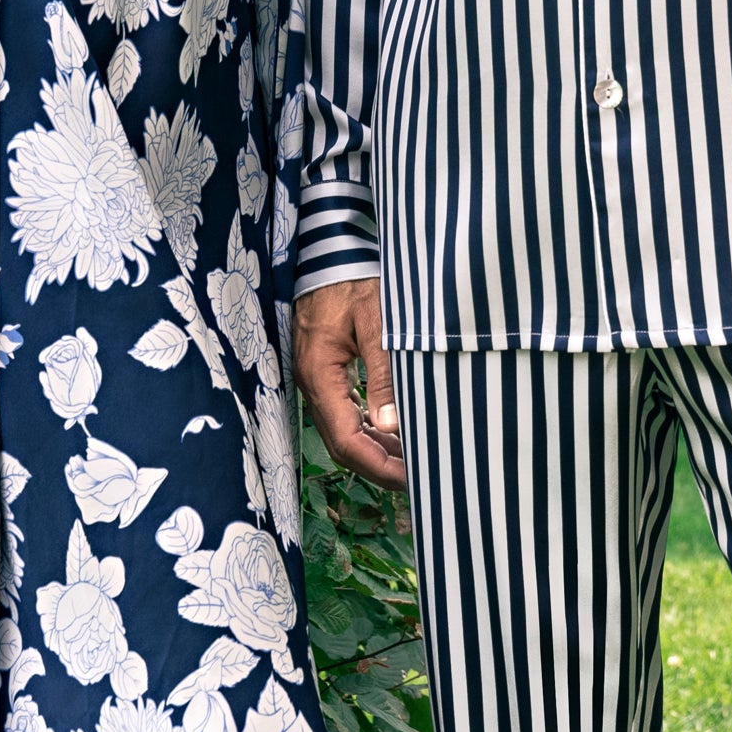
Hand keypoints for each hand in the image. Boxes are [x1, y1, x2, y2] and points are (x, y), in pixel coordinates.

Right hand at [293, 276, 405, 488]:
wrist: (329, 252)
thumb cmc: (353, 280)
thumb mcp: (377, 322)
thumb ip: (383, 373)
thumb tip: (390, 424)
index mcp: (321, 375)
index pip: (346, 440)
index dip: (377, 466)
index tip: (410, 478)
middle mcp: (313, 383)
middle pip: (342, 444)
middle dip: (379, 467)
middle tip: (418, 478)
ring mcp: (316, 379)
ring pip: (343, 431)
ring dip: (376, 450)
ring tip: (413, 459)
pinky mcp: (326, 371)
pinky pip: (344, 412)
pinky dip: (369, 429)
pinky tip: (394, 433)